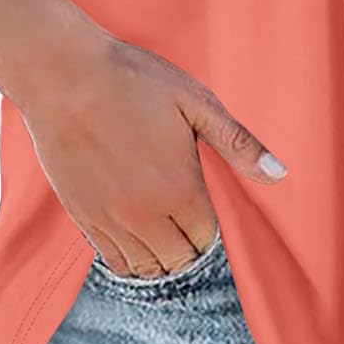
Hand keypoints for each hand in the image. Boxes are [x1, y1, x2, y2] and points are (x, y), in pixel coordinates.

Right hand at [20, 28, 286, 276]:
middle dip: (189, 245)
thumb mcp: (196, 103)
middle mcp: (145, 215)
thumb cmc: (133, 81)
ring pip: (146, 268)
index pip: (207, 239)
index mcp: (180, 189)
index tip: (205, 205)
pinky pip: (112, 261)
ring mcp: (110, 220)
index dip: (211, 226)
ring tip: (162, 230)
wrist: (63, 75)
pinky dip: (128, 257)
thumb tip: (280, 174)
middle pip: (179, 260)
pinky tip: (134, 234)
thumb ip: (238, 144)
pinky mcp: (82, 217)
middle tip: (186, 218)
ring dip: (160, 256)